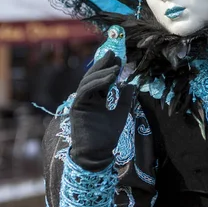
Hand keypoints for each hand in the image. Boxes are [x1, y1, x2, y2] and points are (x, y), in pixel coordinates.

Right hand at [70, 51, 133, 170]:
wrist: (98, 152)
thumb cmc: (108, 134)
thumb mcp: (122, 111)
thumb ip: (125, 97)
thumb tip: (131, 83)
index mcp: (96, 97)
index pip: (101, 78)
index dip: (109, 67)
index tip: (119, 58)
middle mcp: (87, 97)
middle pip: (93, 76)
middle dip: (103, 64)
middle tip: (114, 54)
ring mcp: (80, 102)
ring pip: (88, 81)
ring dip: (102, 72)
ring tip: (115, 67)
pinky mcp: (76, 107)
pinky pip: (86, 90)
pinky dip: (97, 83)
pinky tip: (109, 78)